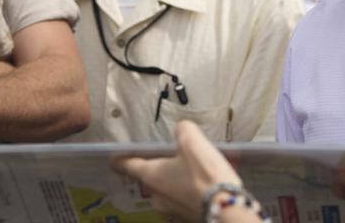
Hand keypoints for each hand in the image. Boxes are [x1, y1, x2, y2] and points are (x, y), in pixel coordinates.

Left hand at [113, 120, 250, 222]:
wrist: (228, 210)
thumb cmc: (205, 176)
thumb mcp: (193, 141)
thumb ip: (183, 129)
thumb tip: (182, 130)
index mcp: (150, 175)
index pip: (125, 165)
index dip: (120, 157)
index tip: (116, 155)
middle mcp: (156, 195)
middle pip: (149, 176)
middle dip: (159, 165)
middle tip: (173, 154)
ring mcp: (170, 210)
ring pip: (168, 188)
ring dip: (177, 177)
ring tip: (198, 167)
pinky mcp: (186, 217)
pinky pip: (183, 198)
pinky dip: (191, 189)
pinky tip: (208, 182)